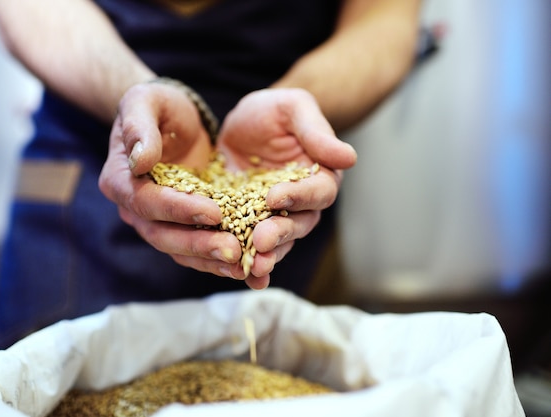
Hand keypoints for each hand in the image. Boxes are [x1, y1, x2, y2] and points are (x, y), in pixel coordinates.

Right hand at [98, 82, 244, 276]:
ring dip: (211, 258)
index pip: (146, 202)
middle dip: (198, 244)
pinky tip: (246, 263)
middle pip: (162, 235)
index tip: (214, 212)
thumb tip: (140, 160)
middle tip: (234, 250)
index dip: (178, 209)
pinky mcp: (180, 226)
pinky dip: (218, 259)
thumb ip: (138, 126)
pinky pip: (195, 248)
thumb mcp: (145, 101)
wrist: (173, 120)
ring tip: (244, 263)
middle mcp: (133, 208)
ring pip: (179, 249)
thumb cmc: (158, 106)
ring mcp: (156, 221)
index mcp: (120, 180)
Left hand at [216, 88, 356, 289]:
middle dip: (280, 233)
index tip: (274, 197)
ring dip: (267, 255)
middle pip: (299, 223)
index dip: (298, 196)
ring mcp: (277, 217)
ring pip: (279, 241)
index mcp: (320, 174)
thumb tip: (349, 158)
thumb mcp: (292, 108)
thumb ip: (316, 132)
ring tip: (252, 267)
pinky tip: (243, 276)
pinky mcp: (250, 225)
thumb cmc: (273, 112)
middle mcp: (303, 202)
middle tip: (261, 240)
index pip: (318, 190)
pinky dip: (249, 261)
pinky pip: (252, 246)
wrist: (241, 125)